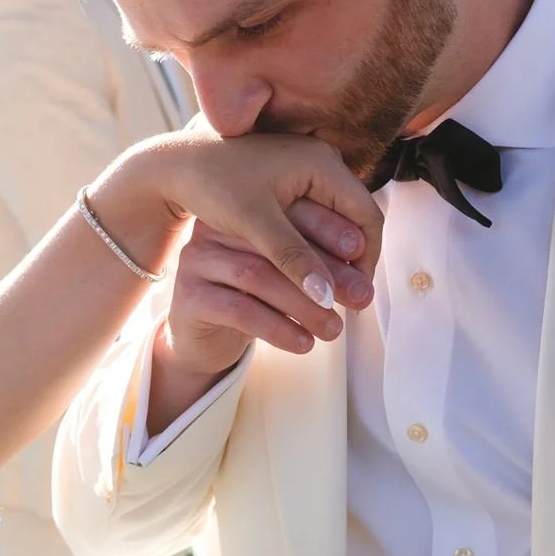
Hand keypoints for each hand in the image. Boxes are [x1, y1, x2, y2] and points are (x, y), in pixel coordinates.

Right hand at [87, 130, 380, 420]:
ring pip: (258, 277)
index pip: (289, 212)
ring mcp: (197, 261)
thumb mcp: (284, 277)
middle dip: (325, 273)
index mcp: (242, 212)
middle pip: (275, 246)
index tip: (362, 255)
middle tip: (361, 298)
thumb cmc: (252, 300)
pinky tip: (304, 343)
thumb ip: (315, 267)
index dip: (329, 231)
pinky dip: (278, 328)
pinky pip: (239, 310)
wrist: (203, 339)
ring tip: (335, 330)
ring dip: (304, 306)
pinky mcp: (188, 297)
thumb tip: (366, 282)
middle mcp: (214, 229)